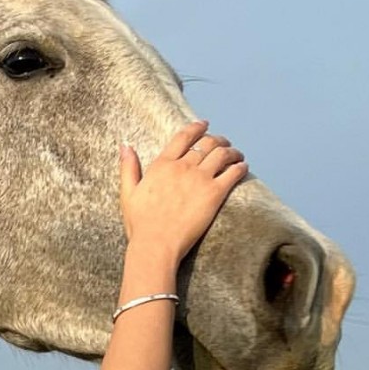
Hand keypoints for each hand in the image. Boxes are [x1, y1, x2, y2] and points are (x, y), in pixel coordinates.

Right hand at [119, 120, 247, 263]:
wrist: (156, 245)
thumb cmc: (140, 225)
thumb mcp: (128, 194)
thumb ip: (128, 168)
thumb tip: (125, 146)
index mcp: (162, 165)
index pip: (183, 137)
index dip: (197, 127)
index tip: (205, 124)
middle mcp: (182, 167)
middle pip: (207, 143)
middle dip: (218, 140)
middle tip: (224, 144)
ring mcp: (200, 179)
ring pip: (223, 154)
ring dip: (232, 152)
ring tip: (237, 155)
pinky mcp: (214, 194)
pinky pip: (233, 173)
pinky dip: (240, 167)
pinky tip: (243, 168)